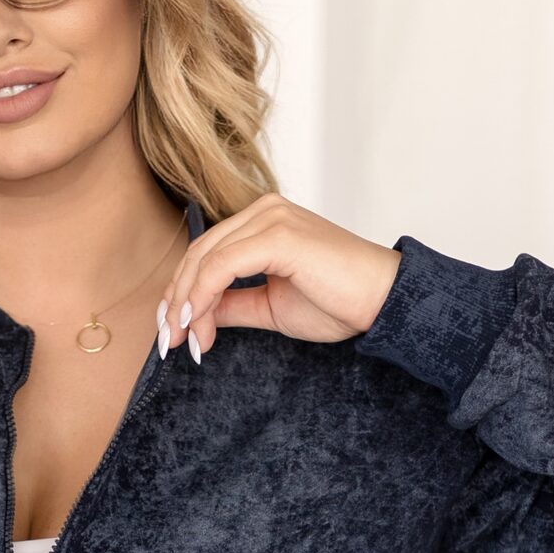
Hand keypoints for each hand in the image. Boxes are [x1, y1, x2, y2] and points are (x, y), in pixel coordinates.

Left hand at [156, 191, 401, 362]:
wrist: (382, 301)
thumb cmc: (339, 302)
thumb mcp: (269, 307)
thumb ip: (231, 304)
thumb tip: (194, 314)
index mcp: (263, 222)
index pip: (206, 253)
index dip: (183, 293)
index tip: (175, 332)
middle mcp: (264, 212)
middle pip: (198, 254)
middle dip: (177, 300)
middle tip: (171, 340)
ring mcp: (271, 219)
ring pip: (205, 259)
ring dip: (187, 303)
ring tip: (186, 340)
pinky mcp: (277, 235)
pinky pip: (221, 266)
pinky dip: (202, 296)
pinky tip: (197, 323)